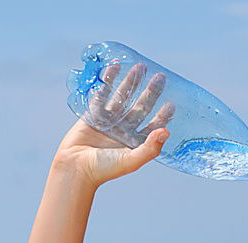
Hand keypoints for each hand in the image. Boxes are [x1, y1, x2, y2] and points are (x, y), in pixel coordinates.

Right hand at [54, 62, 175, 186]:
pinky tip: (115, 67)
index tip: (171, 103)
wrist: (75, 168)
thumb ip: (150, 148)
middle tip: (160, 77)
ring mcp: (109, 121)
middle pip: (141, 107)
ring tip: (140, 67)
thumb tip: (167, 131)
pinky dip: (108, 80)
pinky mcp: (94, 114)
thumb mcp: (131, 160)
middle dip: (150, 92)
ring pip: (123, 97)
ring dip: (131, 82)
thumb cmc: (104, 169)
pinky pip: (103, 93)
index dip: (163, 115)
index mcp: (135, 141)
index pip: (153, 125)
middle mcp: (124, 130)